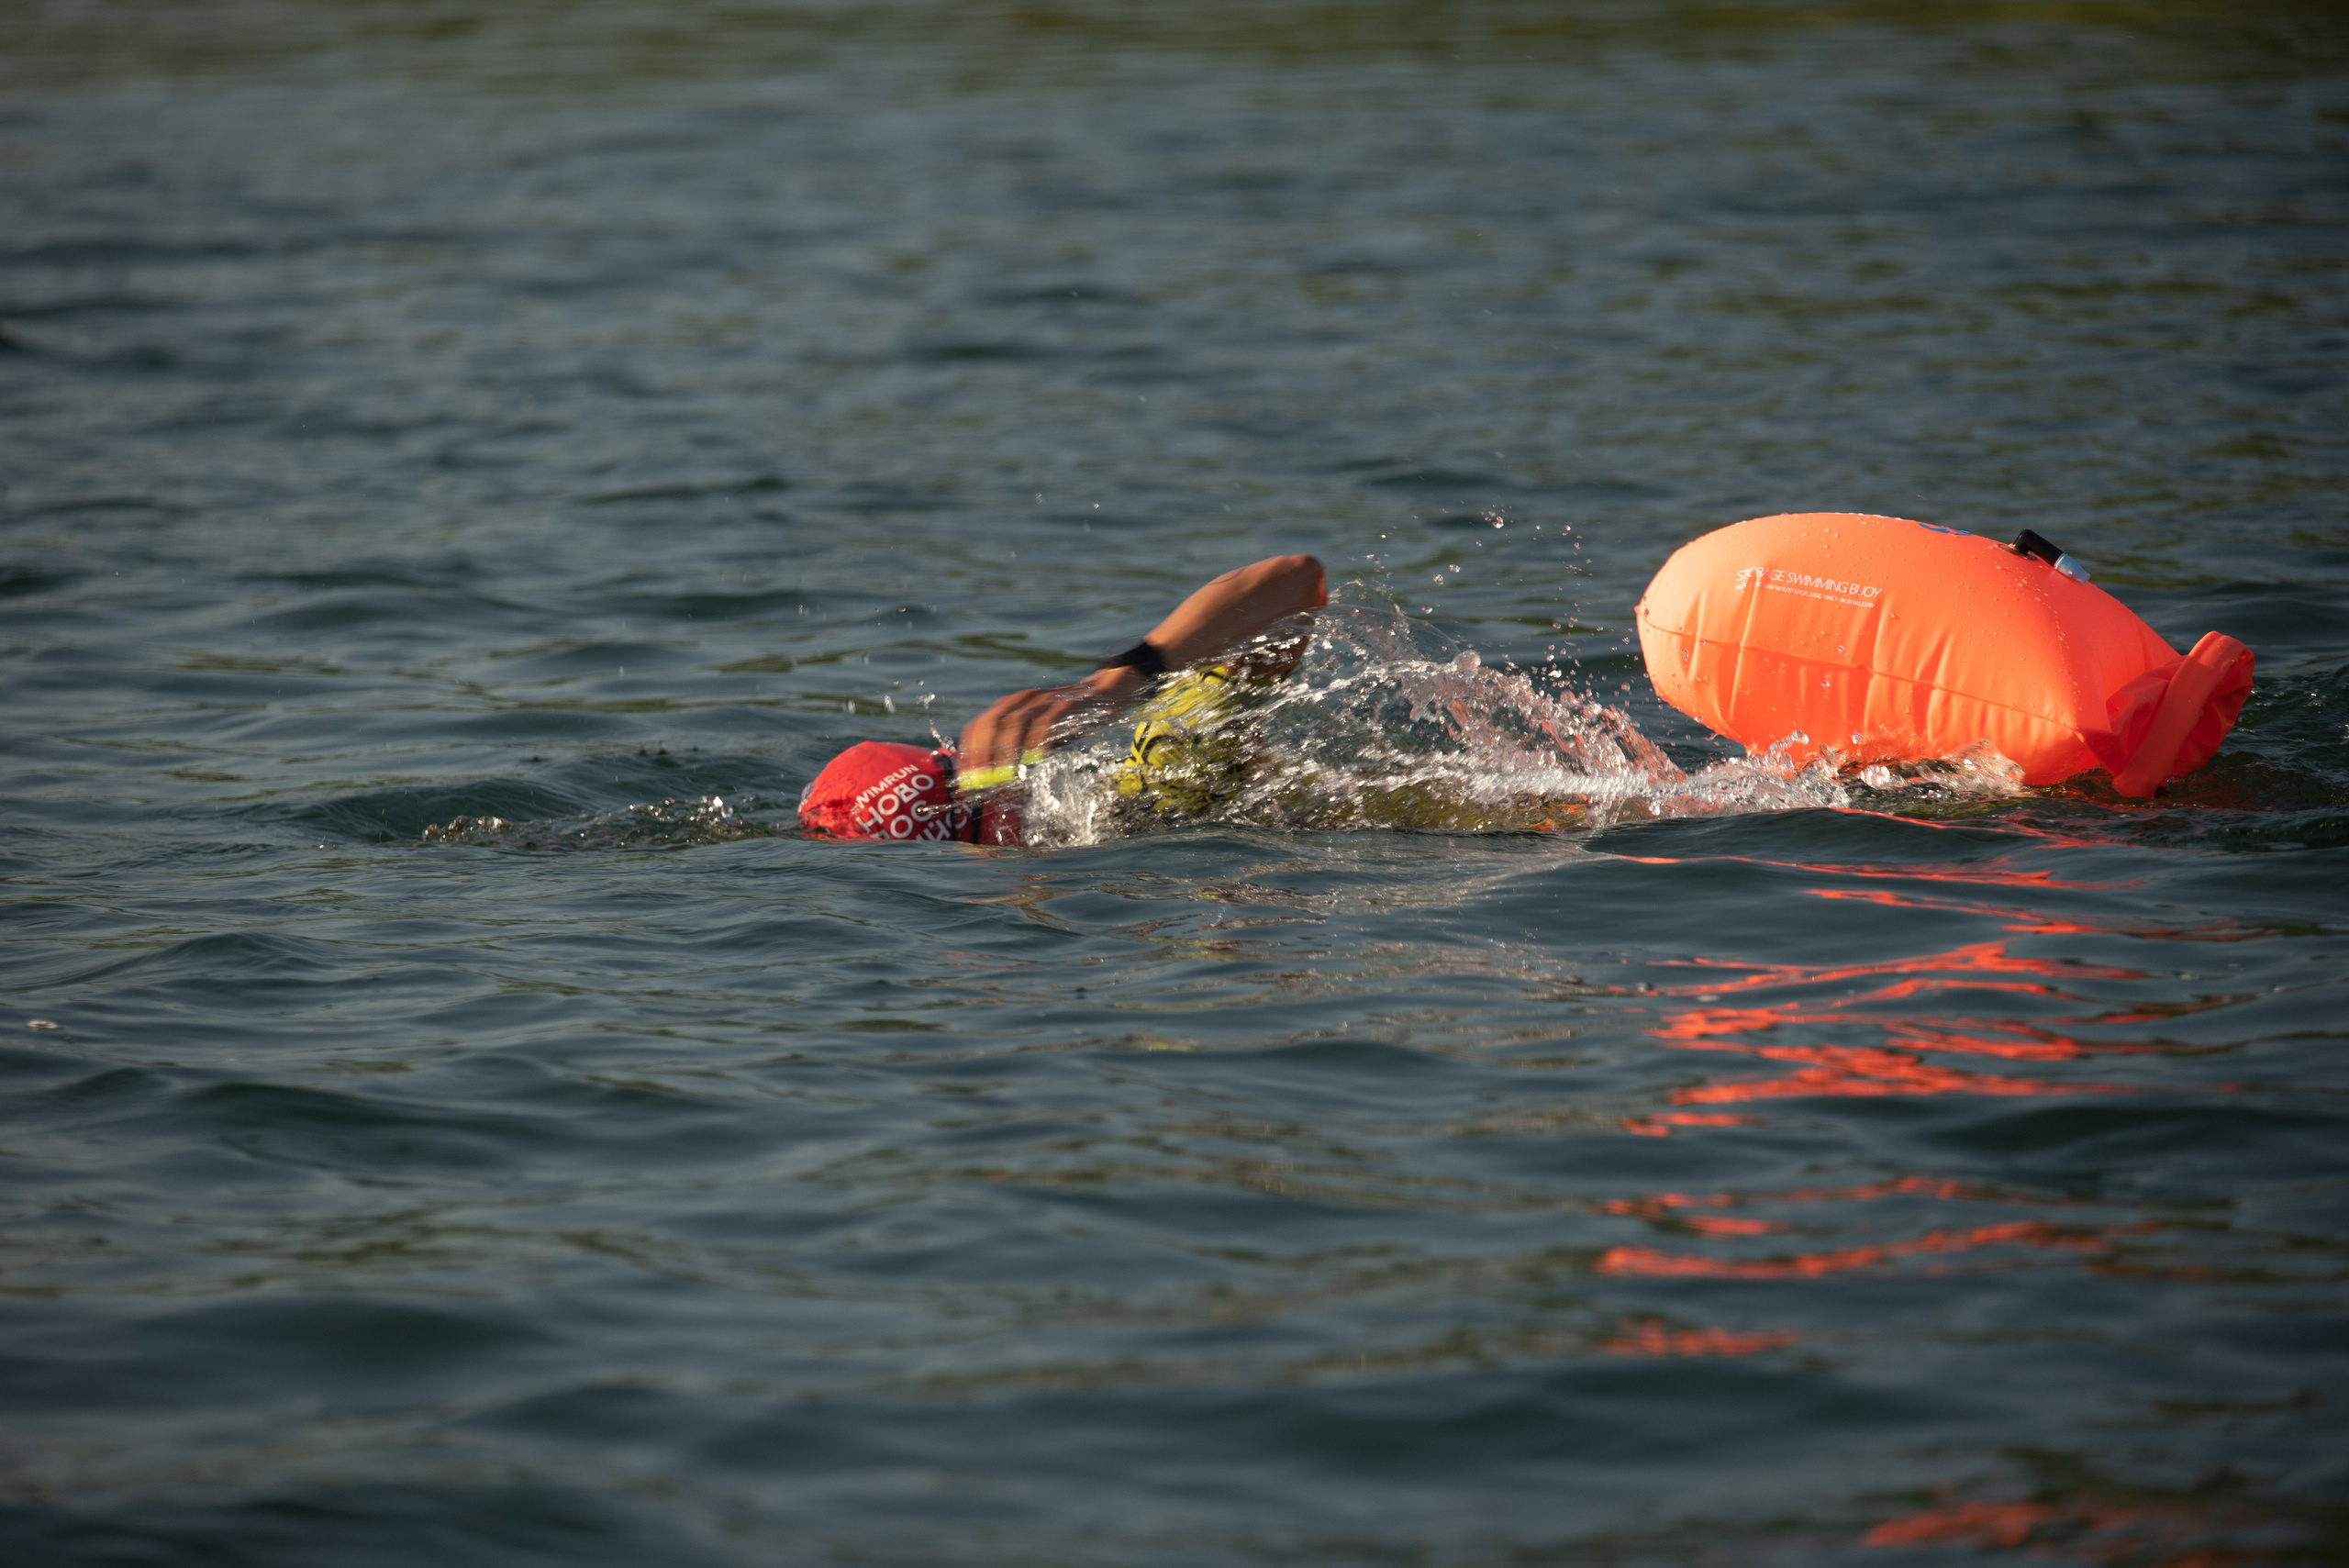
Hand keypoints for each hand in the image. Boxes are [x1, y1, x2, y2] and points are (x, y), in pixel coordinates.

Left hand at [958, 665, 1147, 772]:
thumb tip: (996, 779)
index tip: (966, 775)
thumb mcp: (1037, 734)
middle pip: (992, 723)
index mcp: (1010, 706)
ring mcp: (1043, 701)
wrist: (1104, 694)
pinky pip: (1046, 721)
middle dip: (983, 753)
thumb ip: (1018, 749)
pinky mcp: (1065, 704)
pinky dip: (1036, 741)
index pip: (979, 725)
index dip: (969, 751)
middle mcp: (1022, 700)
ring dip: (1006, 751)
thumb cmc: (1066, 721)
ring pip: (1015, 723)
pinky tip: (1033, 759)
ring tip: (1003, 775)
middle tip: (981, 779)